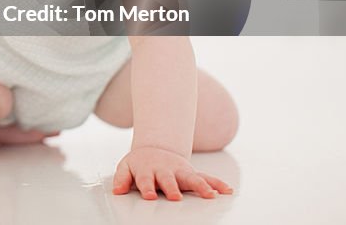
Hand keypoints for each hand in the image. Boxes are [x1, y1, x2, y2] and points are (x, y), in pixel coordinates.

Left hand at [112, 146, 232, 200]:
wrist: (155, 149)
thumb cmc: (141, 163)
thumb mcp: (126, 167)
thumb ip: (122, 179)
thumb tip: (117, 191)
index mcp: (148, 170)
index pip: (146, 180)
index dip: (146, 188)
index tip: (149, 196)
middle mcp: (166, 170)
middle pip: (169, 179)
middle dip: (172, 188)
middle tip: (176, 197)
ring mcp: (180, 171)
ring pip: (192, 178)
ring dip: (201, 186)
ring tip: (210, 194)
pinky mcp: (192, 173)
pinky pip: (207, 178)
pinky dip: (217, 183)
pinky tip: (227, 190)